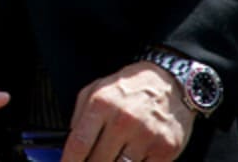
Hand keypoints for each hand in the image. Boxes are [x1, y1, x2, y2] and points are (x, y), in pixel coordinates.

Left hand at [61, 62, 193, 161]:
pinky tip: (129, 161)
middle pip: (98, 161)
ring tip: (108, 159)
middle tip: (90, 161)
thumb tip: (69, 144)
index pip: (79, 143)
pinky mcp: (165, 149)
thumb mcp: (95, 90)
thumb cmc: (128, 89)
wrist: (168, 83)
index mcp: (101, 105)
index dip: (69, 161)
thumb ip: (79, 116)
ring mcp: (146, 136)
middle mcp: (123, 121)